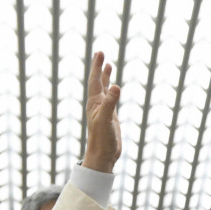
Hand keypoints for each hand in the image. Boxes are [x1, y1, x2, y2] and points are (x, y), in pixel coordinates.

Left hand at [82, 51, 121, 172]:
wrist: (103, 156)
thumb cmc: (102, 140)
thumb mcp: (107, 119)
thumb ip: (110, 102)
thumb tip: (116, 86)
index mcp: (94, 103)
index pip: (95, 80)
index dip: (97, 66)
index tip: (100, 53)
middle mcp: (97, 105)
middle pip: (97, 82)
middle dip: (99, 68)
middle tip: (101, 54)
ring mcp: (104, 111)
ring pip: (104, 90)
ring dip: (105, 78)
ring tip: (108, 67)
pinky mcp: (110, 118)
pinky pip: (111, 99)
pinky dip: (113, 92)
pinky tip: (115, 90)